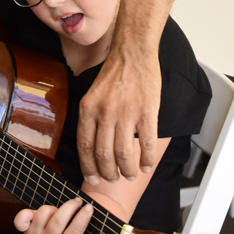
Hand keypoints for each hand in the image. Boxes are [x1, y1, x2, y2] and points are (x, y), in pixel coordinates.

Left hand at [14, 198, 92, 233]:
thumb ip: (94, 232)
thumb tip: (102, 212)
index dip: (82, 218)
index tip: (89, 207)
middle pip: (57, 222)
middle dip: (70, 207)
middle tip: (79, 201)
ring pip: (43, 214)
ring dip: (54, 208)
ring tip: (64, 208)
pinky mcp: (27, 231)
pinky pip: (20, 221)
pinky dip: (25, 214)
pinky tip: (35, 211)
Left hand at [76, 46, 159, 182]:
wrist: (133, 53)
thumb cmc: (113, 75)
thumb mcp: (92, 95)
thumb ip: (91, 119)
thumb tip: (92, 149)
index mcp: (88, 108)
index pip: (85, 146)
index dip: (88, 167)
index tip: (93, 179)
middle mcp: (105, 112)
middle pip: (104, 154)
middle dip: (108, 173)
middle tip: (113, 179)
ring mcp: (127, 112)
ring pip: (124, 153)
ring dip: (127, 170)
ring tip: (130, 174)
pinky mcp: (148, 112)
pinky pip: (147, 143)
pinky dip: (147, 159)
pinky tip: (146, 165)